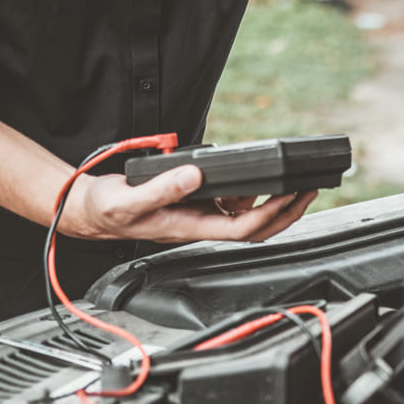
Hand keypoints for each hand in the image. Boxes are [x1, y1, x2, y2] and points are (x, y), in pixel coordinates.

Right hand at [64, 165, 315, 241]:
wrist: (94, 210)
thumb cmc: (108, 209)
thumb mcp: (129, 199)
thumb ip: (163, 188)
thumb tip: (195, 175)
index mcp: (191, 228)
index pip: (242, 228)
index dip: (270, 215)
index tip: (291, 197)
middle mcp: (203, 225)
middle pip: (256, 226)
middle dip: (287, 211)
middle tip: (310, 189)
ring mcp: (203, 216)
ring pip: (250, 215)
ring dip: (276, 202)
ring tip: (297, 182)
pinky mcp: (200, 205)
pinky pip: (236, 203)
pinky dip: (255, 193)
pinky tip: (262, 179)